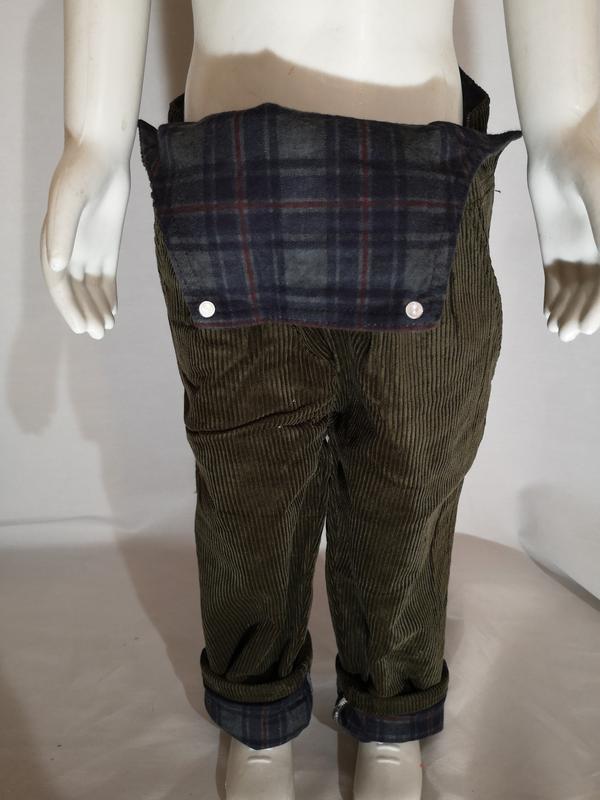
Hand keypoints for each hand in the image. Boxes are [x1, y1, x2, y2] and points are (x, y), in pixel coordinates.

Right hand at [40, 138, 130, 339]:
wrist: (102, 153)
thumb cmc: (81, 174)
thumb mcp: (70, 202)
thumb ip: (63, 234)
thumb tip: (57, 267)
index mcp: (53, 242)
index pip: (58, 284)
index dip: (69, 307)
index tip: (83, 327)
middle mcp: (68, 249)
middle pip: (74, 290)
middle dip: (84, 313)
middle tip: (99, 333)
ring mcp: (87, 248)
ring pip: (89, 287)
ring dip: (96, 308)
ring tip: (107, 328)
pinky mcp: (106, 245)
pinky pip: (106, 277)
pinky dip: (109, 295)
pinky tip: (114, 312)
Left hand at [526, 106, 599, 341]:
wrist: (562, 145)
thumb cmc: (591, 167)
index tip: (588, 326)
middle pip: (596, 294)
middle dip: (582, 315)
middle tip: (568, 333)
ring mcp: (580, 253)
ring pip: (576, 293)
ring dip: (567, 312)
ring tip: (557, 329)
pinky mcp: (556, 251)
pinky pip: (556, 282)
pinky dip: (552, 300)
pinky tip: (548, 315)